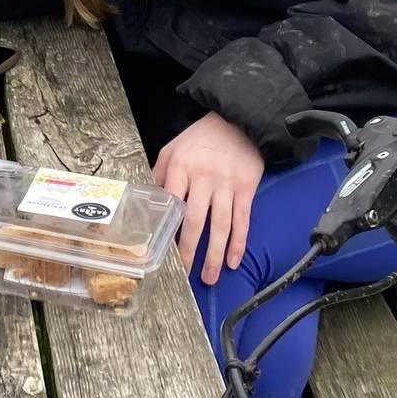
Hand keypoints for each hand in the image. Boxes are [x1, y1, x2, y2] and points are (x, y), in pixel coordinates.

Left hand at [152, 111, 264, 286]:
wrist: (238, 120)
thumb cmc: (200, 138)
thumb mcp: (172, 148)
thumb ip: (160, 174)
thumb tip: (149, 202)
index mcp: (180, 168)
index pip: (171, 204)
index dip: (166, 229)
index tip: (161, 252)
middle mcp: (203, 178)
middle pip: (195, 221)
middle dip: (188, 251)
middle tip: (184, 275)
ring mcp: (226, 184)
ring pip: (220, 226)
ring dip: (215, 255)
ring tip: (209, 277)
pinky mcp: (246, 188)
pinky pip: (242, 220)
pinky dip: (238, 243)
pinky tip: (233, 261)